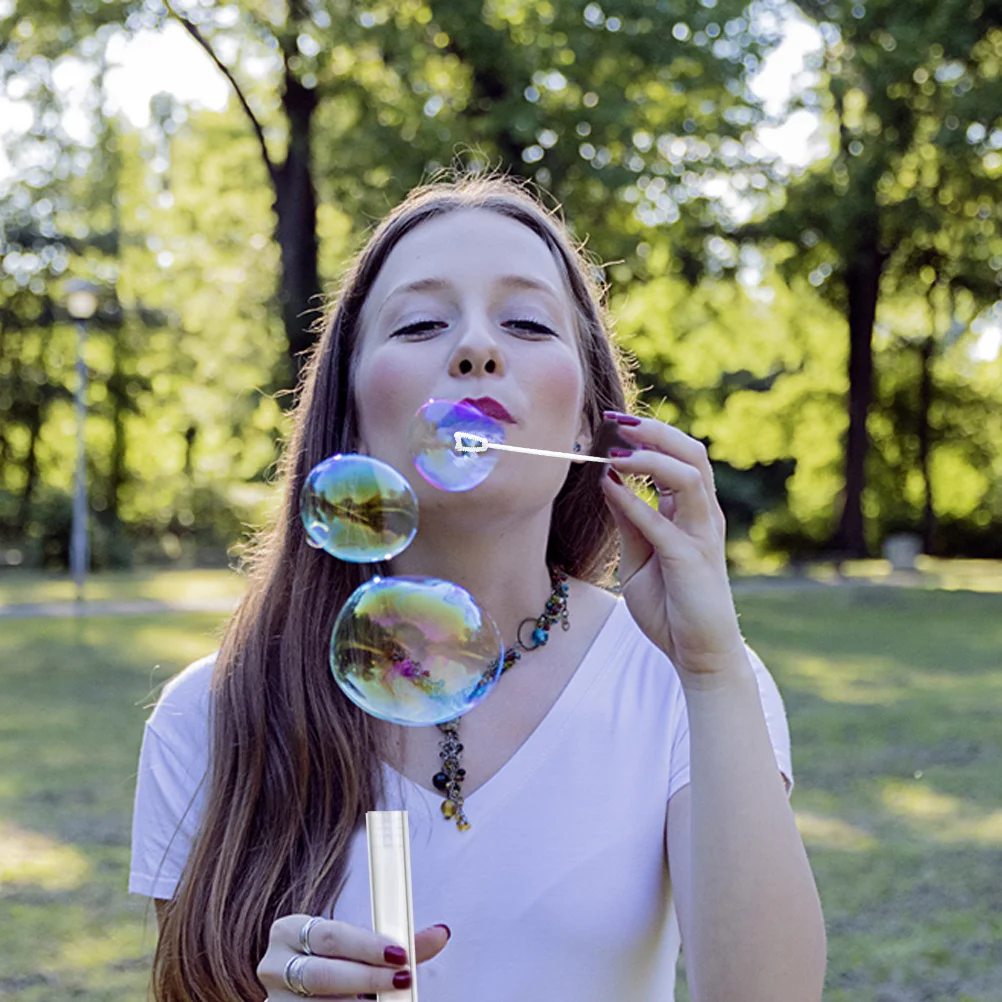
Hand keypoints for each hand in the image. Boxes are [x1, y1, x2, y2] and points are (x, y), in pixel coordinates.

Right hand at [257, 914, 450, 998]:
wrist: (299, 991)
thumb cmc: (333, 961)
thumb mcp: (355, 945)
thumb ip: (395, 943)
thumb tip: (442, 933)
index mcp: (288, 931)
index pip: (331, 935)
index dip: (367, 945)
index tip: (400, 954)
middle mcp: (275, 967)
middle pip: (324, 975)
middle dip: (369, 979)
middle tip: (404, 979)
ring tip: (392, 1000)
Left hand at [599, 412, 747, 686]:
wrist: (698, 653)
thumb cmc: (672, 606)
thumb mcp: (640, 556)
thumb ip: (630, 520)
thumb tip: (609, 480)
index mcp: (691, 512)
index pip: (678, 457)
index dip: (649, 435)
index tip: (613, 420)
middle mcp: (702, 516)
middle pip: (691, 453)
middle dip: (655, 431)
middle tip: (618, 419)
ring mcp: (701, 535)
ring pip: (689, 476)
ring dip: (651, 458)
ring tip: (616, 449)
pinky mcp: (691, 559)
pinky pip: (663, 522)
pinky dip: (636, 500)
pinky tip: (610, 486)